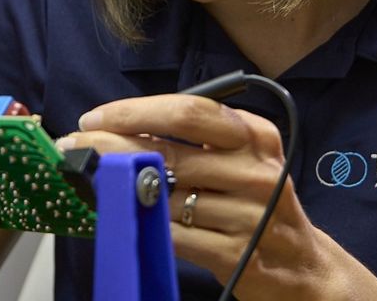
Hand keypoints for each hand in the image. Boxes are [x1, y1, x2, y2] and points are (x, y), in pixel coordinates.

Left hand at [61, 94, 344, 299]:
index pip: (188, 110)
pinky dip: (143, 224)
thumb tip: (120, 129)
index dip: (133, 111)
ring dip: (119, 189)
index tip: (94, 118)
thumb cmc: (256, 201)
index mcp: (255, 134)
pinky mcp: (236, 254)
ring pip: (164, 195)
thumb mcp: (240, 158)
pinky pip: (172, 235)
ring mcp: (248, 214)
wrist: (301, 265)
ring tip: (92, 180)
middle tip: (75, 145)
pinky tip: (124, 216)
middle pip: (168, 151)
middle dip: (110, 146)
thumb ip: (194, 140)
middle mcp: (256, 169)